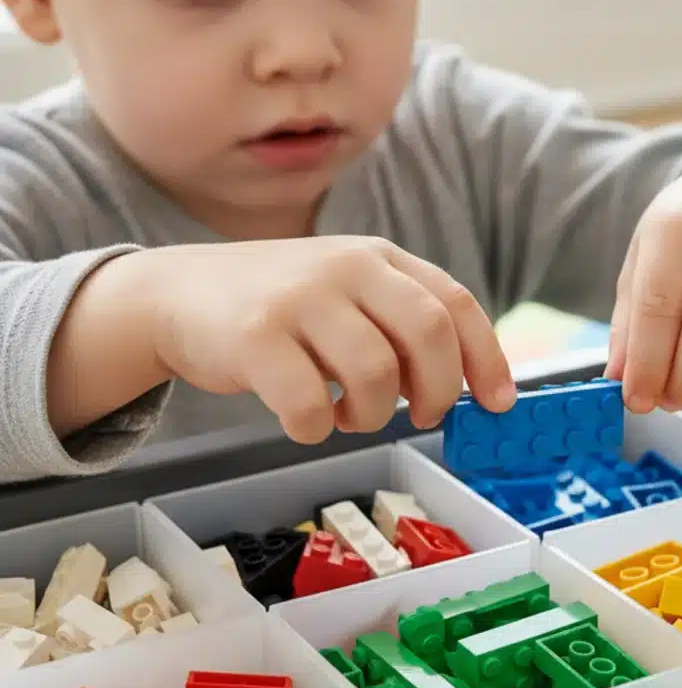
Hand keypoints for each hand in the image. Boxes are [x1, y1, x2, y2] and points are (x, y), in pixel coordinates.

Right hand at [148, 237, 515, 441]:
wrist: (176, 294)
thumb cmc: (281, 308)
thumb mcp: (349, 294)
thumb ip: (403, 326)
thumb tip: (469, 388)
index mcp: (378, 258)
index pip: (455, 303)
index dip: (487, 358)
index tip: (499, 403)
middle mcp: (345, 268)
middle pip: (428, 335)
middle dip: (439, 391)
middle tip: (421, 414)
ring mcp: (299, 299)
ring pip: (376, 375)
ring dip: (372, 416)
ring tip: (349, 414)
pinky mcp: (254, 337)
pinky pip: (310, 405)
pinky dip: (316, 429)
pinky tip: (307, 418)